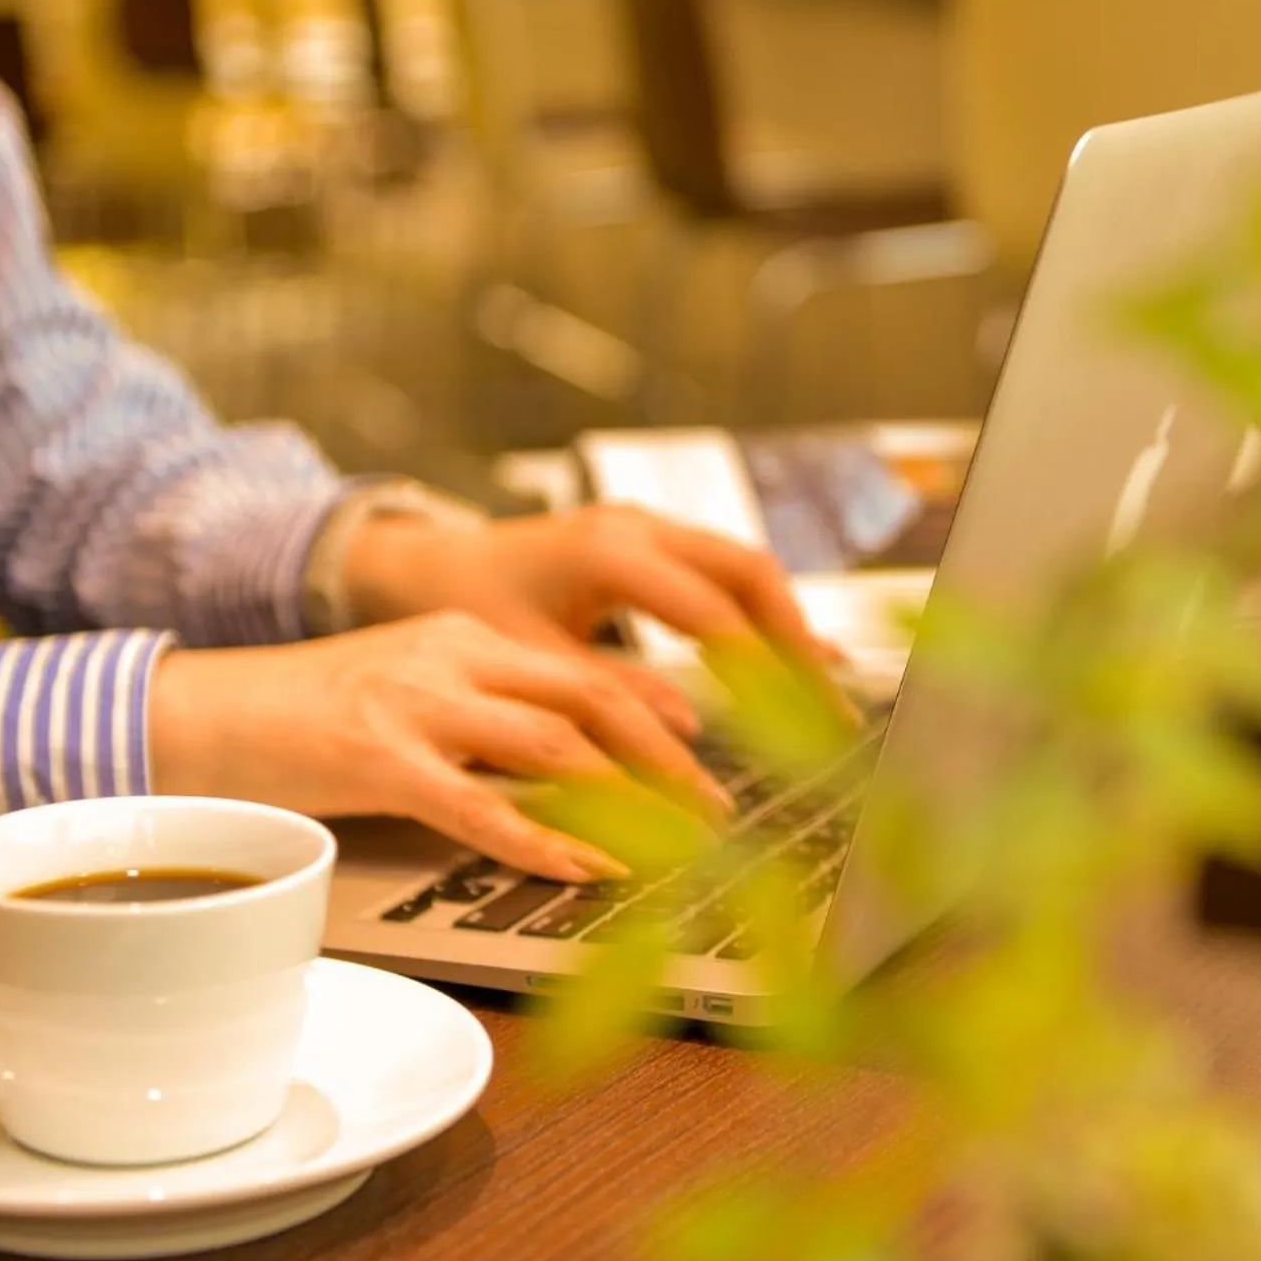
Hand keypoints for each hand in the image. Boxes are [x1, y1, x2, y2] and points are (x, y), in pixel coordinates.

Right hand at [147, 611, 731, 881]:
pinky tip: (589, 866)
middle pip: (589, 696)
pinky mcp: (379, 759)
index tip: (706, 749)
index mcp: (465, 639)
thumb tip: (558, 764)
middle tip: (718, 806)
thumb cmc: (300, 717)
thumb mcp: (404, 691)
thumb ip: (476, 714)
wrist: (195, 715)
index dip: (655, 709)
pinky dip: (546, 839)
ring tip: (681, 840)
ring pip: (553, 742)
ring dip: (630, 795)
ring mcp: (416, 705)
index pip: (584, 668)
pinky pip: (482, 804)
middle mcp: (451, 658)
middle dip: (667, 753)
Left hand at [342, 506, 844, 719]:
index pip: (714, 612)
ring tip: (828, 692)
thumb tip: (690, 735)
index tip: (800, 722)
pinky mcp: (651, 541)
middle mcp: (638, 525)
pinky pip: (724, 572)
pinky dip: (761, 616)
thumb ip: (607, 694)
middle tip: (833, 711)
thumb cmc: (466, 607)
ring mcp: (649, 526)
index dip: (764, 671)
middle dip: (797, 642)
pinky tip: (799, 657)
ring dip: (787, 627)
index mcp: (609, 551)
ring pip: (745, 568)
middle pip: (750, 574)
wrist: (428, 561)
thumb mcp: (530, 661)